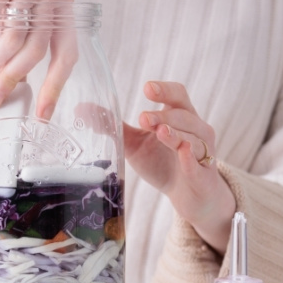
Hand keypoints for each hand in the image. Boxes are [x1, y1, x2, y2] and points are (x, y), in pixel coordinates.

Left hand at [123, 81, 235, 252]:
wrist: (187, 194)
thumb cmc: (161, 162)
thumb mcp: (133, 143)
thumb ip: (112, 126)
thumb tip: (79, 109)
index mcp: (179, 116)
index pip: (177, 94)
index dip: (164, 90)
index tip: (146, 88)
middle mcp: (195, 129)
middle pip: (184, 114)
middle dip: (164, 115)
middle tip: (143, 118)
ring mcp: (203, 151)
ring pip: (194, 136)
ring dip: (176, 133)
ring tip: (159, 132)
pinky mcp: (204, 173)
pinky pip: (199, 162)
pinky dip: (191, 157)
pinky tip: (183, 153)